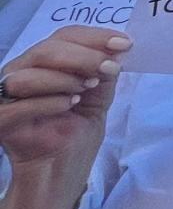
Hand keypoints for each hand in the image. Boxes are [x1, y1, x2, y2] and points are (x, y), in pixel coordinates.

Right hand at [0, 27, 129, 166]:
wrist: (60, 172)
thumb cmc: (75, 133)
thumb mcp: (98, 95)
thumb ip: (105, 70)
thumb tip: (120, 47)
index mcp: (43, 63)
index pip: (64, 36)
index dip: (95, 37)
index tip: (124, 43)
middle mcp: (20, 73)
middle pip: (46, 50)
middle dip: (84, 56)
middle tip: (110, 67)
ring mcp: (5, 98)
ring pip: (26, 74)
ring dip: (63, 78)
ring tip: (86, 89)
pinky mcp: (1, 121)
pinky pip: (18, 105)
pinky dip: (47, 102)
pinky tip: (69, 105)